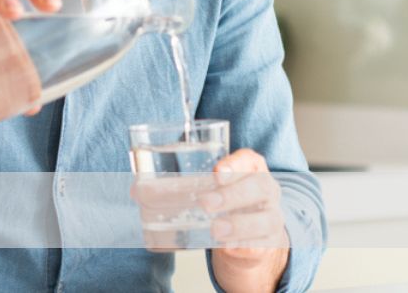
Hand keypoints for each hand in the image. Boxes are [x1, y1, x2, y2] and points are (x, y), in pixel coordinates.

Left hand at [129, 148, 289, 290]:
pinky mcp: (267, 243)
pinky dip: (244, 247)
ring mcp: (270, 217)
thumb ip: (179, 186)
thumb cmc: (224, 203)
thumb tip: (137, 190)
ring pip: (265, 219)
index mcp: (251, 169)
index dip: (235, 163)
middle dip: (232, 195)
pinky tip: (229, 248)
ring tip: (216, 229)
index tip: (216, 172)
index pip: (250, 159)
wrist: (250, 236)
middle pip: (260, 187)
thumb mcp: (209, 188)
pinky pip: (261, 245)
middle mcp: (266, 190)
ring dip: (239, 224)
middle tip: (205, 203)